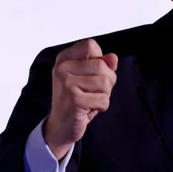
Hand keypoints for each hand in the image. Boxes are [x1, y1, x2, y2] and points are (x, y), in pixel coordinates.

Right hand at [43, 39, 118, 159]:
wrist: (60, 126)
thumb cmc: (75, 99)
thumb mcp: (88, 77)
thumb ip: (102, 64)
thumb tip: (113, 58)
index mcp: (64, 59)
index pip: (90, 45)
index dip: (99, 59)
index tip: (91, 72)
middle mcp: (62, 68)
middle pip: (102, 65)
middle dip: (107, 81)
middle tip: (94, 91)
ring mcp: (67, 84)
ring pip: (105, 82)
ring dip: (104, 94)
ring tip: (91, 99)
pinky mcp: (75, 100)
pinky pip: (103, 99)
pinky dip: (102, 106)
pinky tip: (89, 109)